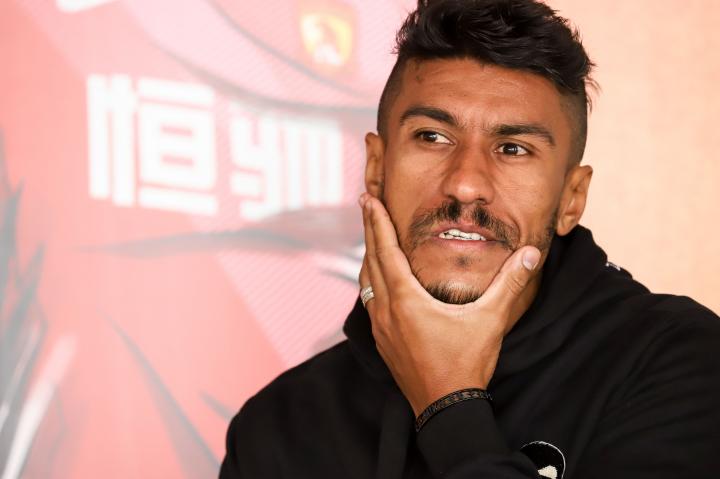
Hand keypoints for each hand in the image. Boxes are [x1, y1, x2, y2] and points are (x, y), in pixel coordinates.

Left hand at [358, 193, 541, 415]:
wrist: (446, 409)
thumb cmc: (466, 364)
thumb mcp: (491, 320)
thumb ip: (511, 283)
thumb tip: (532, 253)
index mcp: (406, 299)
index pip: (386, 249)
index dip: (377, 221)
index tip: (368, 198)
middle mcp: (386, 310)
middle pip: (370, 259)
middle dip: (369, 228)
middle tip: (366, 203)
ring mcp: (381, 327)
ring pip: (367, 281)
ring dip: (368, 254)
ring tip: (372, 235)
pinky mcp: (382, 341)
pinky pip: (370, 300)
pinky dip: (371, 280)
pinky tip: (379, 281)